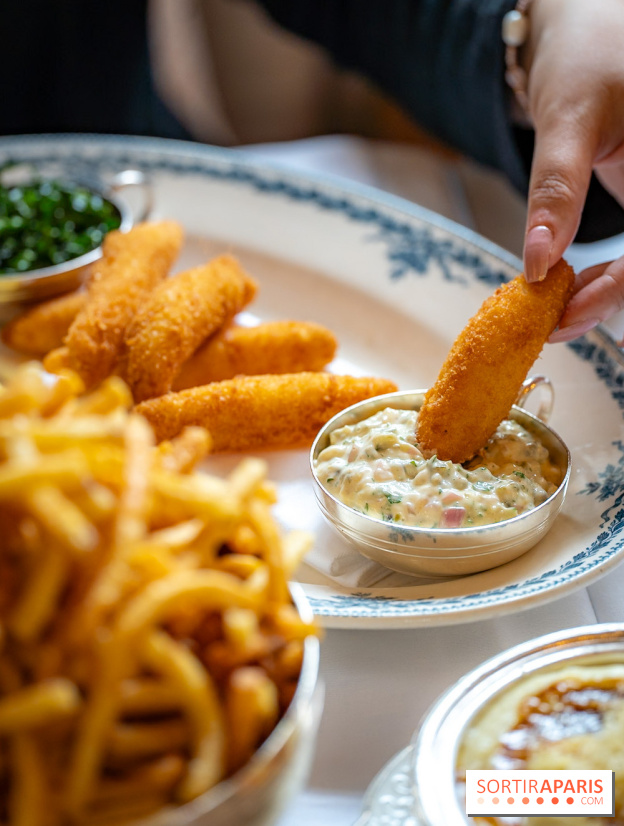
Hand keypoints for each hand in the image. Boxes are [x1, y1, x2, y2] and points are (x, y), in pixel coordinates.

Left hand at [520, 0, 623, 341]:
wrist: (585, 19)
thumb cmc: (586, 50)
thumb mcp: (569, 118)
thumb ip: (556, 191)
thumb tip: (535, 266)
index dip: (614, 293)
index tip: (563, 317)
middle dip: (608, 300)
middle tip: (554, 323)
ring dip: (607, 292)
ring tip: (558, 307)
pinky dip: (607, 273)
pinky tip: (574, 283)